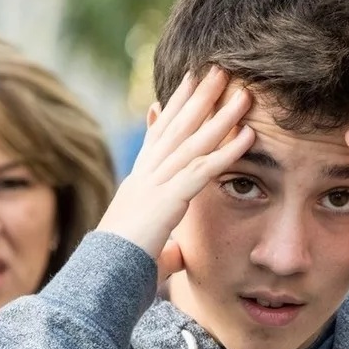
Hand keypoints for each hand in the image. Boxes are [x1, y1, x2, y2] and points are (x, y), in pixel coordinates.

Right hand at [97, 68, 255, 280]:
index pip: (159, 137)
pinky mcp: (167, 200)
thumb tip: (177, 255)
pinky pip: (203, 171)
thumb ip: (164, 249)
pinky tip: (248, 136)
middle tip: (219, 69)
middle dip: (199, 96)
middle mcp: (145, 177)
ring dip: (220, 115)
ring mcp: (154, 185)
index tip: (189, 82)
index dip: (176, 108)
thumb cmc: (118, 272)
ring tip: (243, 92)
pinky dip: (227, 152)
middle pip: (176, 128)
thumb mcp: (146, 254)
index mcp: (138, 185)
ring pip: (192, 142)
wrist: (101, 279)